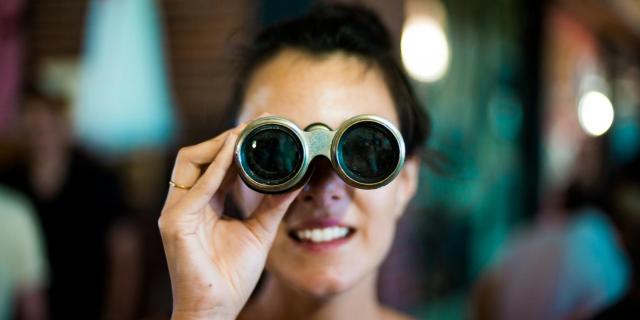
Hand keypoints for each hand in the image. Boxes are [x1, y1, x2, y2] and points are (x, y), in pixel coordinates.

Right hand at [158, 123, 299, 319]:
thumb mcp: (259, 231)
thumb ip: (274, 205)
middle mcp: (185, 205)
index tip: (258, 131)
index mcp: (202, 206)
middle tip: (252, 127)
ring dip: (216, 145)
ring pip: (189, 163)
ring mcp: (175, 213)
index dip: (232, 146)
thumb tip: (298, 179)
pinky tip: (233, 152)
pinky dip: (215, 168)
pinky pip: (196, 188)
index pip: (212, 166)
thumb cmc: (231, 276)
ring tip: (243, 133)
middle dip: (222, 139)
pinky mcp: (174, 224)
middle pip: (196, 157)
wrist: (217, 309)